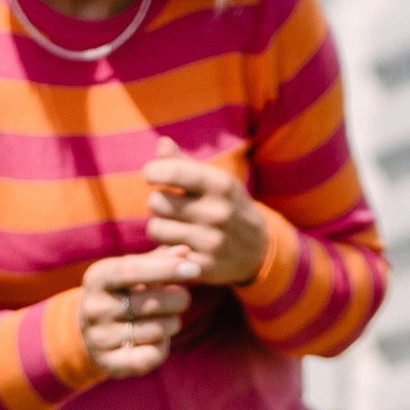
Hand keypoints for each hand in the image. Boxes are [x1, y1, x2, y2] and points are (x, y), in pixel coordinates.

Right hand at [78, 247, 191, 378]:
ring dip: (172, 323)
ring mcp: (99, 338)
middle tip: (183, 298)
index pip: (133, 270)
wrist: (90, 331)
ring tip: (168, 319)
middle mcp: (95, 308)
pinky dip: (162, 348)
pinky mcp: (109, 363)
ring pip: (157, 330)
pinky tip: (157, 341)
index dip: (166, 269)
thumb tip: (185, 252)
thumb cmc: (122, 292)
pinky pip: (151, 356)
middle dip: (178, 299)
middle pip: (150, 303)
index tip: (194, 269)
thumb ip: (159, 260)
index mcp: (98, 278)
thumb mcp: (134, 270)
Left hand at [143, 139, 268, 288]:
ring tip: (173, 226)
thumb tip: (162, 143)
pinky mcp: (203, 267)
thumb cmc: (227, 206)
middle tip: (169, 206)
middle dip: (158, 202)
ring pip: (156, 229)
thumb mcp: (214, 181)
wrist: (258, 249)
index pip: (173, 172)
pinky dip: (166, 249)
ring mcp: (211, 241)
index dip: (154, 171)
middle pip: (157, 202)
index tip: (151, 174)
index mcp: (220, 184)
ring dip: (159, 227)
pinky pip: (164, 254)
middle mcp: (217, 212)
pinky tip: (179, 245)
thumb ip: (184, 163)